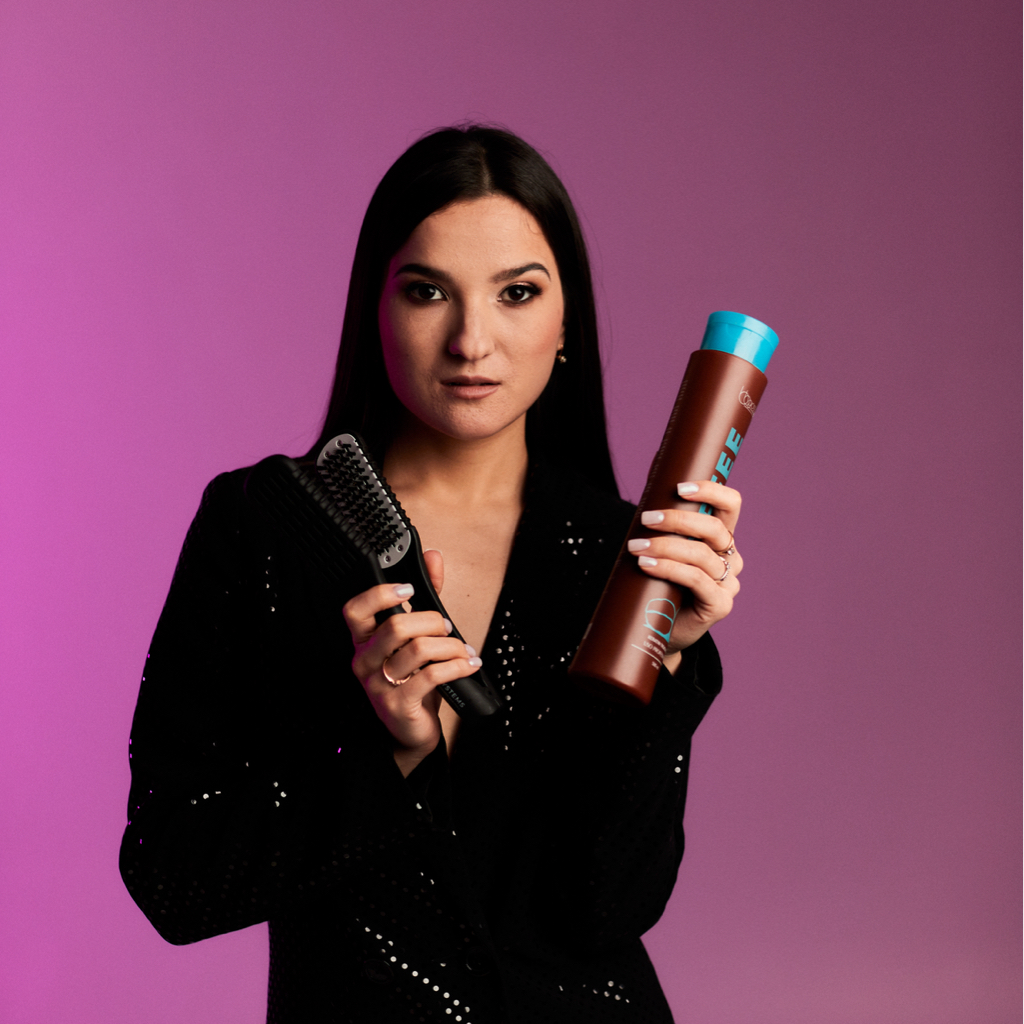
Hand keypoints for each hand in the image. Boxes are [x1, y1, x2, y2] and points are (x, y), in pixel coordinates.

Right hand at [342, 550, 481, 774]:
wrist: (411, 730)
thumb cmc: (412, 680)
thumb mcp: (417, 637)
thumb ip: (425, 596)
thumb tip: (433, 558)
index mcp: (365, 641)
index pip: (355, 610)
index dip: (380, 594)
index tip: (408, 588)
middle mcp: (366, 661)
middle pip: (396, 626)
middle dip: (432, 622)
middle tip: (448, 628)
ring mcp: (379, 684)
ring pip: (417, 649)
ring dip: (451, 646)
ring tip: (463, 650)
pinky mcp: (398, 704)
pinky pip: (430, 676)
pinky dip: (457, 666)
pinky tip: (467, 664)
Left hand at [626, 481, 742, 653]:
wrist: (659, 631)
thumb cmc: (659, 585)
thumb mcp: (663, 551)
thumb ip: (663, 527)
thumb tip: (645, 494)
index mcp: (721, 539)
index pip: (731, 505)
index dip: (711, 491)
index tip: (679, 487)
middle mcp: (731, 559)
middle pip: (714, 528)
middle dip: (677, 519)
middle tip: (646, 519)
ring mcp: (728, 583)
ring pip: (700, 554)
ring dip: (664, 546)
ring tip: (635, 548)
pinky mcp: (720, 605)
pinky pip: (696, 579)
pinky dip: (669, 568)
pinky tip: (646, 565)